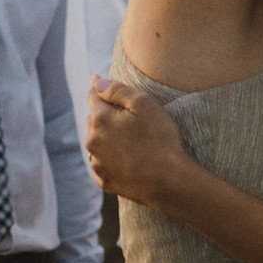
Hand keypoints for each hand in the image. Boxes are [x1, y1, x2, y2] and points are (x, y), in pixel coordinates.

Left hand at [85, 76, 196, 207]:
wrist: (169, 181)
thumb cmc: (160, 139)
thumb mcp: (144, 104)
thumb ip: (118, 90)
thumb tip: (97, 83)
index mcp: (100, 120)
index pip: (93, 96)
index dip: (98, 87)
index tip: (97, 80)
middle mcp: (92, 142)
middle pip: (93, 120)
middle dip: (103, 113)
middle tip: (121, 113)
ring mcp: (97, 164)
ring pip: (96, 142)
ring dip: (104, 136)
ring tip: (125, 137)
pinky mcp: (105, 181)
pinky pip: (102, 164)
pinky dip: (108, 158)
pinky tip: (124, 157)